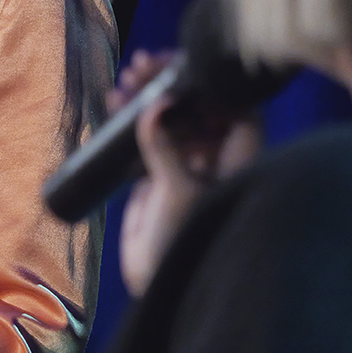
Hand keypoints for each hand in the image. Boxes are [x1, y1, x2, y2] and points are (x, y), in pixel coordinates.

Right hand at [117, 51, 263, 297]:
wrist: (157, 285)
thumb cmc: (185, 241)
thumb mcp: (178, 193)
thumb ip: (165, 148)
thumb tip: (155, 107)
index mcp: (238, 161)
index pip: (237, 109)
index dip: (213, 86)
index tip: (182, 69)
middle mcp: (216, 158)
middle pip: (201, 107)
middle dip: (173, 84)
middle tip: (143, 67)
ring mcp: (186, 164)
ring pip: (172, 118)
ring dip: (149, 97)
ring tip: (124, 79)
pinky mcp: (159, 174)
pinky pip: (148, 137)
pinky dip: (132, 119)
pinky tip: (113, 100)